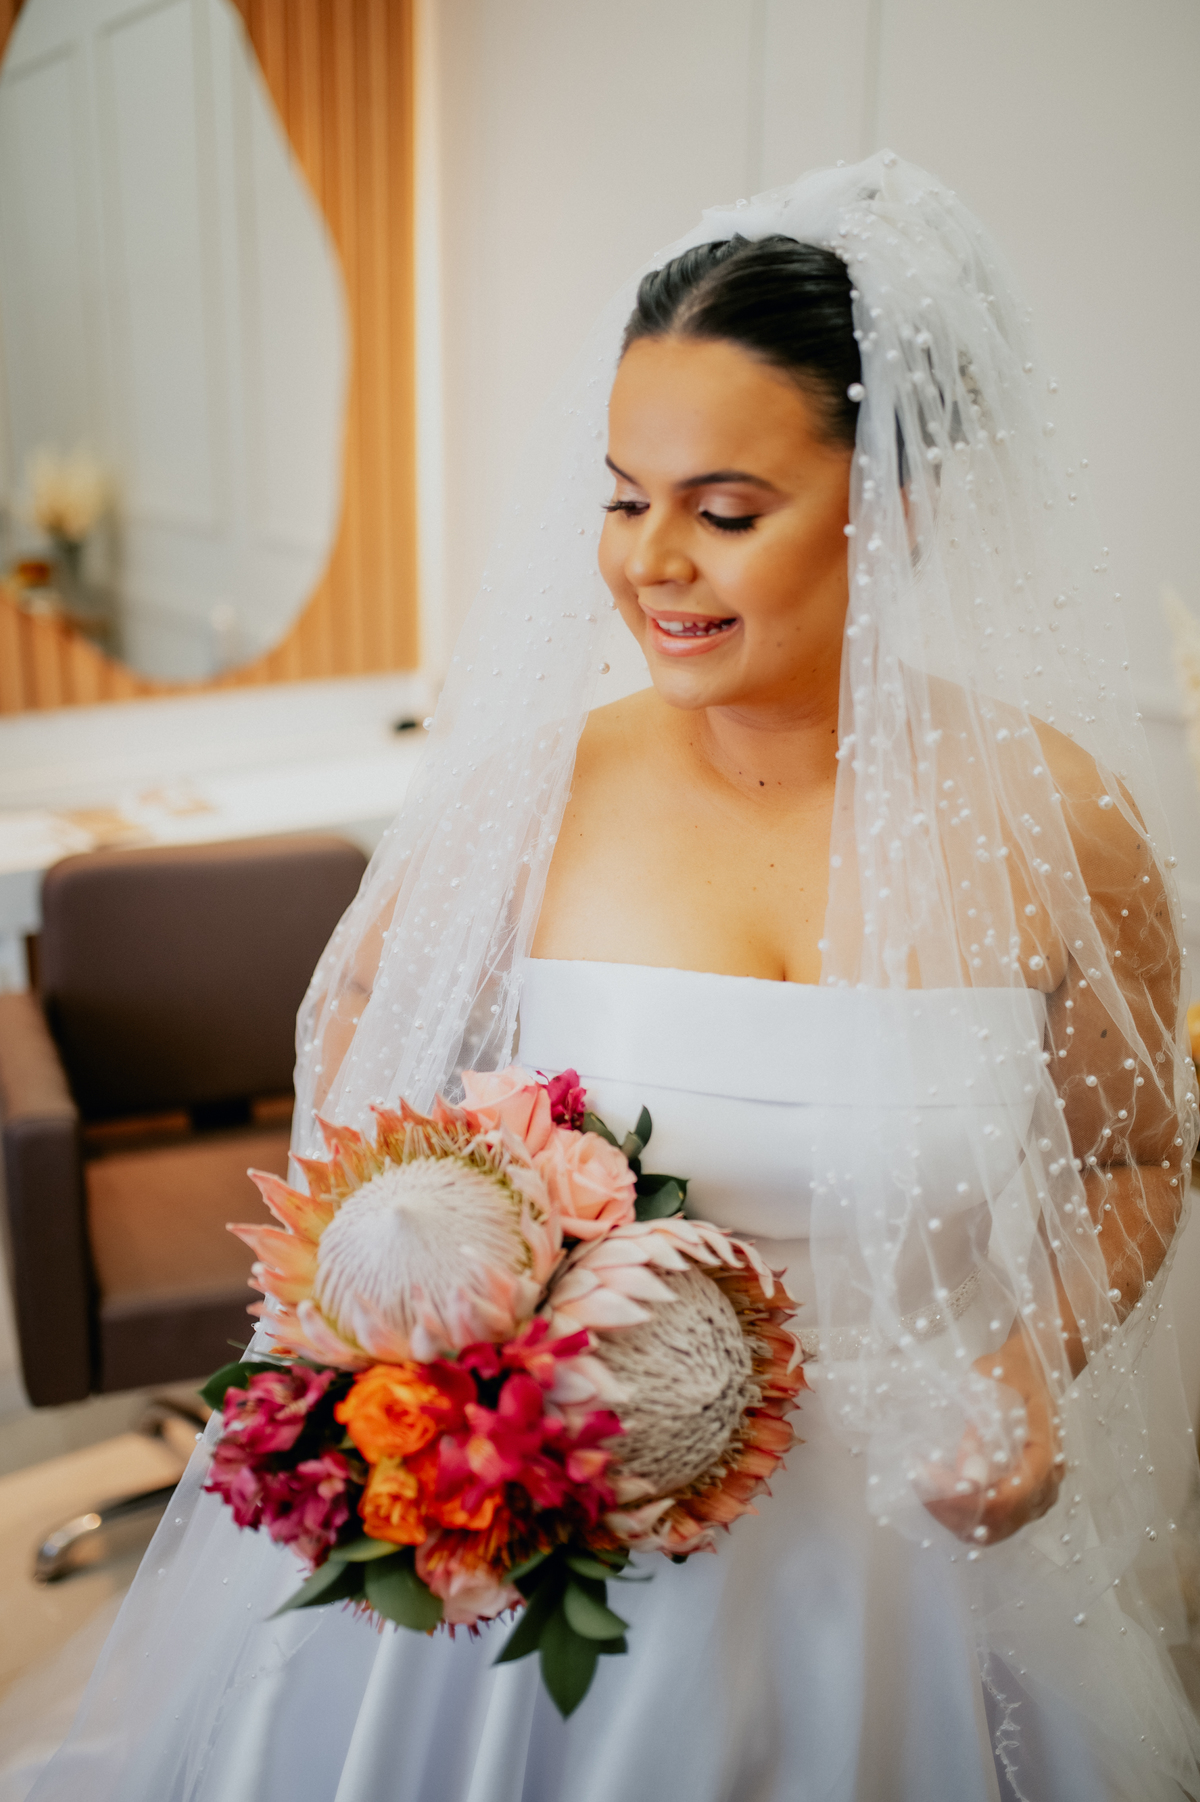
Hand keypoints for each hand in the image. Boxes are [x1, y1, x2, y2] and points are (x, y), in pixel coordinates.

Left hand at [920, 1336, 1062, 1545]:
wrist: (1033, 1373)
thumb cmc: (1013, 1373)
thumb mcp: (994, 1384)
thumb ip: (983, 1426)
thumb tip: (966, 1473)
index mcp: (1044, 1458)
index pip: (1005, 1500)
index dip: (961, 1497)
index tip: (924, 1471)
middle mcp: (1044, 1488)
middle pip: (997, 1523)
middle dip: (949, 1509)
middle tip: (915, 1478)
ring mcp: (1035, 1499)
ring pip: (992, 1531)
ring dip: (952, 1515)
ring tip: (922, 1483)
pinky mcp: (1022, 1501)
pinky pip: (992, 1525)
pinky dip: (962, 1515)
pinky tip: (938, 1491)